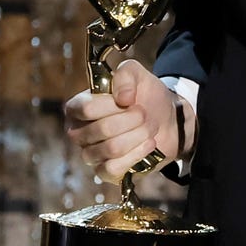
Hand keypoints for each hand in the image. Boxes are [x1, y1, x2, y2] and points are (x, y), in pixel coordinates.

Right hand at [64, 59, 194, 183]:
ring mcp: (90, 154)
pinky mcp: (105, 172)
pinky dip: (137, 154)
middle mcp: (78, 132)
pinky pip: (114, 168)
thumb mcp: (137, 73)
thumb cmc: (145, 96)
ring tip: (149, 127)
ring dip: (139, 135)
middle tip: (145, 113)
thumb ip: (125, 74)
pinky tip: (149, 144)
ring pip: (111, 149)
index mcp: (78, 107)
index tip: (131, 99)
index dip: (112, 105)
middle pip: (102, 129)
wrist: (167, 120)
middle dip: (133, 119)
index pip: (86, 109)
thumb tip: (122, 97)